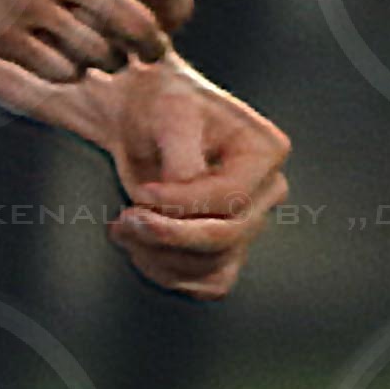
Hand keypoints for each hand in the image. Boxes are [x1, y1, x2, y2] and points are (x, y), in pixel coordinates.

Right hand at [0, 0, 186, 82]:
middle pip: (140, 30)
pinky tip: (62, 55)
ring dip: (108, 60)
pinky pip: (60, 73)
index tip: (171, 19)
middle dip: (152, 47)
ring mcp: (28, 2)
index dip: (176, 9)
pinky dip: (70, 70)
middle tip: (146, 50)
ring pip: (101, 58)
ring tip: (99, 49)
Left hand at [102, 61, 290, 297]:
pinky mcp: (227, 248)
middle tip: (124, 219)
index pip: (232, 198)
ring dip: (159, 256)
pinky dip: (167, 273)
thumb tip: (183, 202)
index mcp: (266, 151)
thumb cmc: (160, 106)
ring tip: (122, 228)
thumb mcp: (170, 115)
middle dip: (169, 235)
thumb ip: (182, 159)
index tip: (143, 191)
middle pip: (227, 237)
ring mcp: (249, 222)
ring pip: (213, 267)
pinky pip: (207, 283)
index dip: (184, 203)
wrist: (144, 117)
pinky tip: (137, 247)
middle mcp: (267, 191)